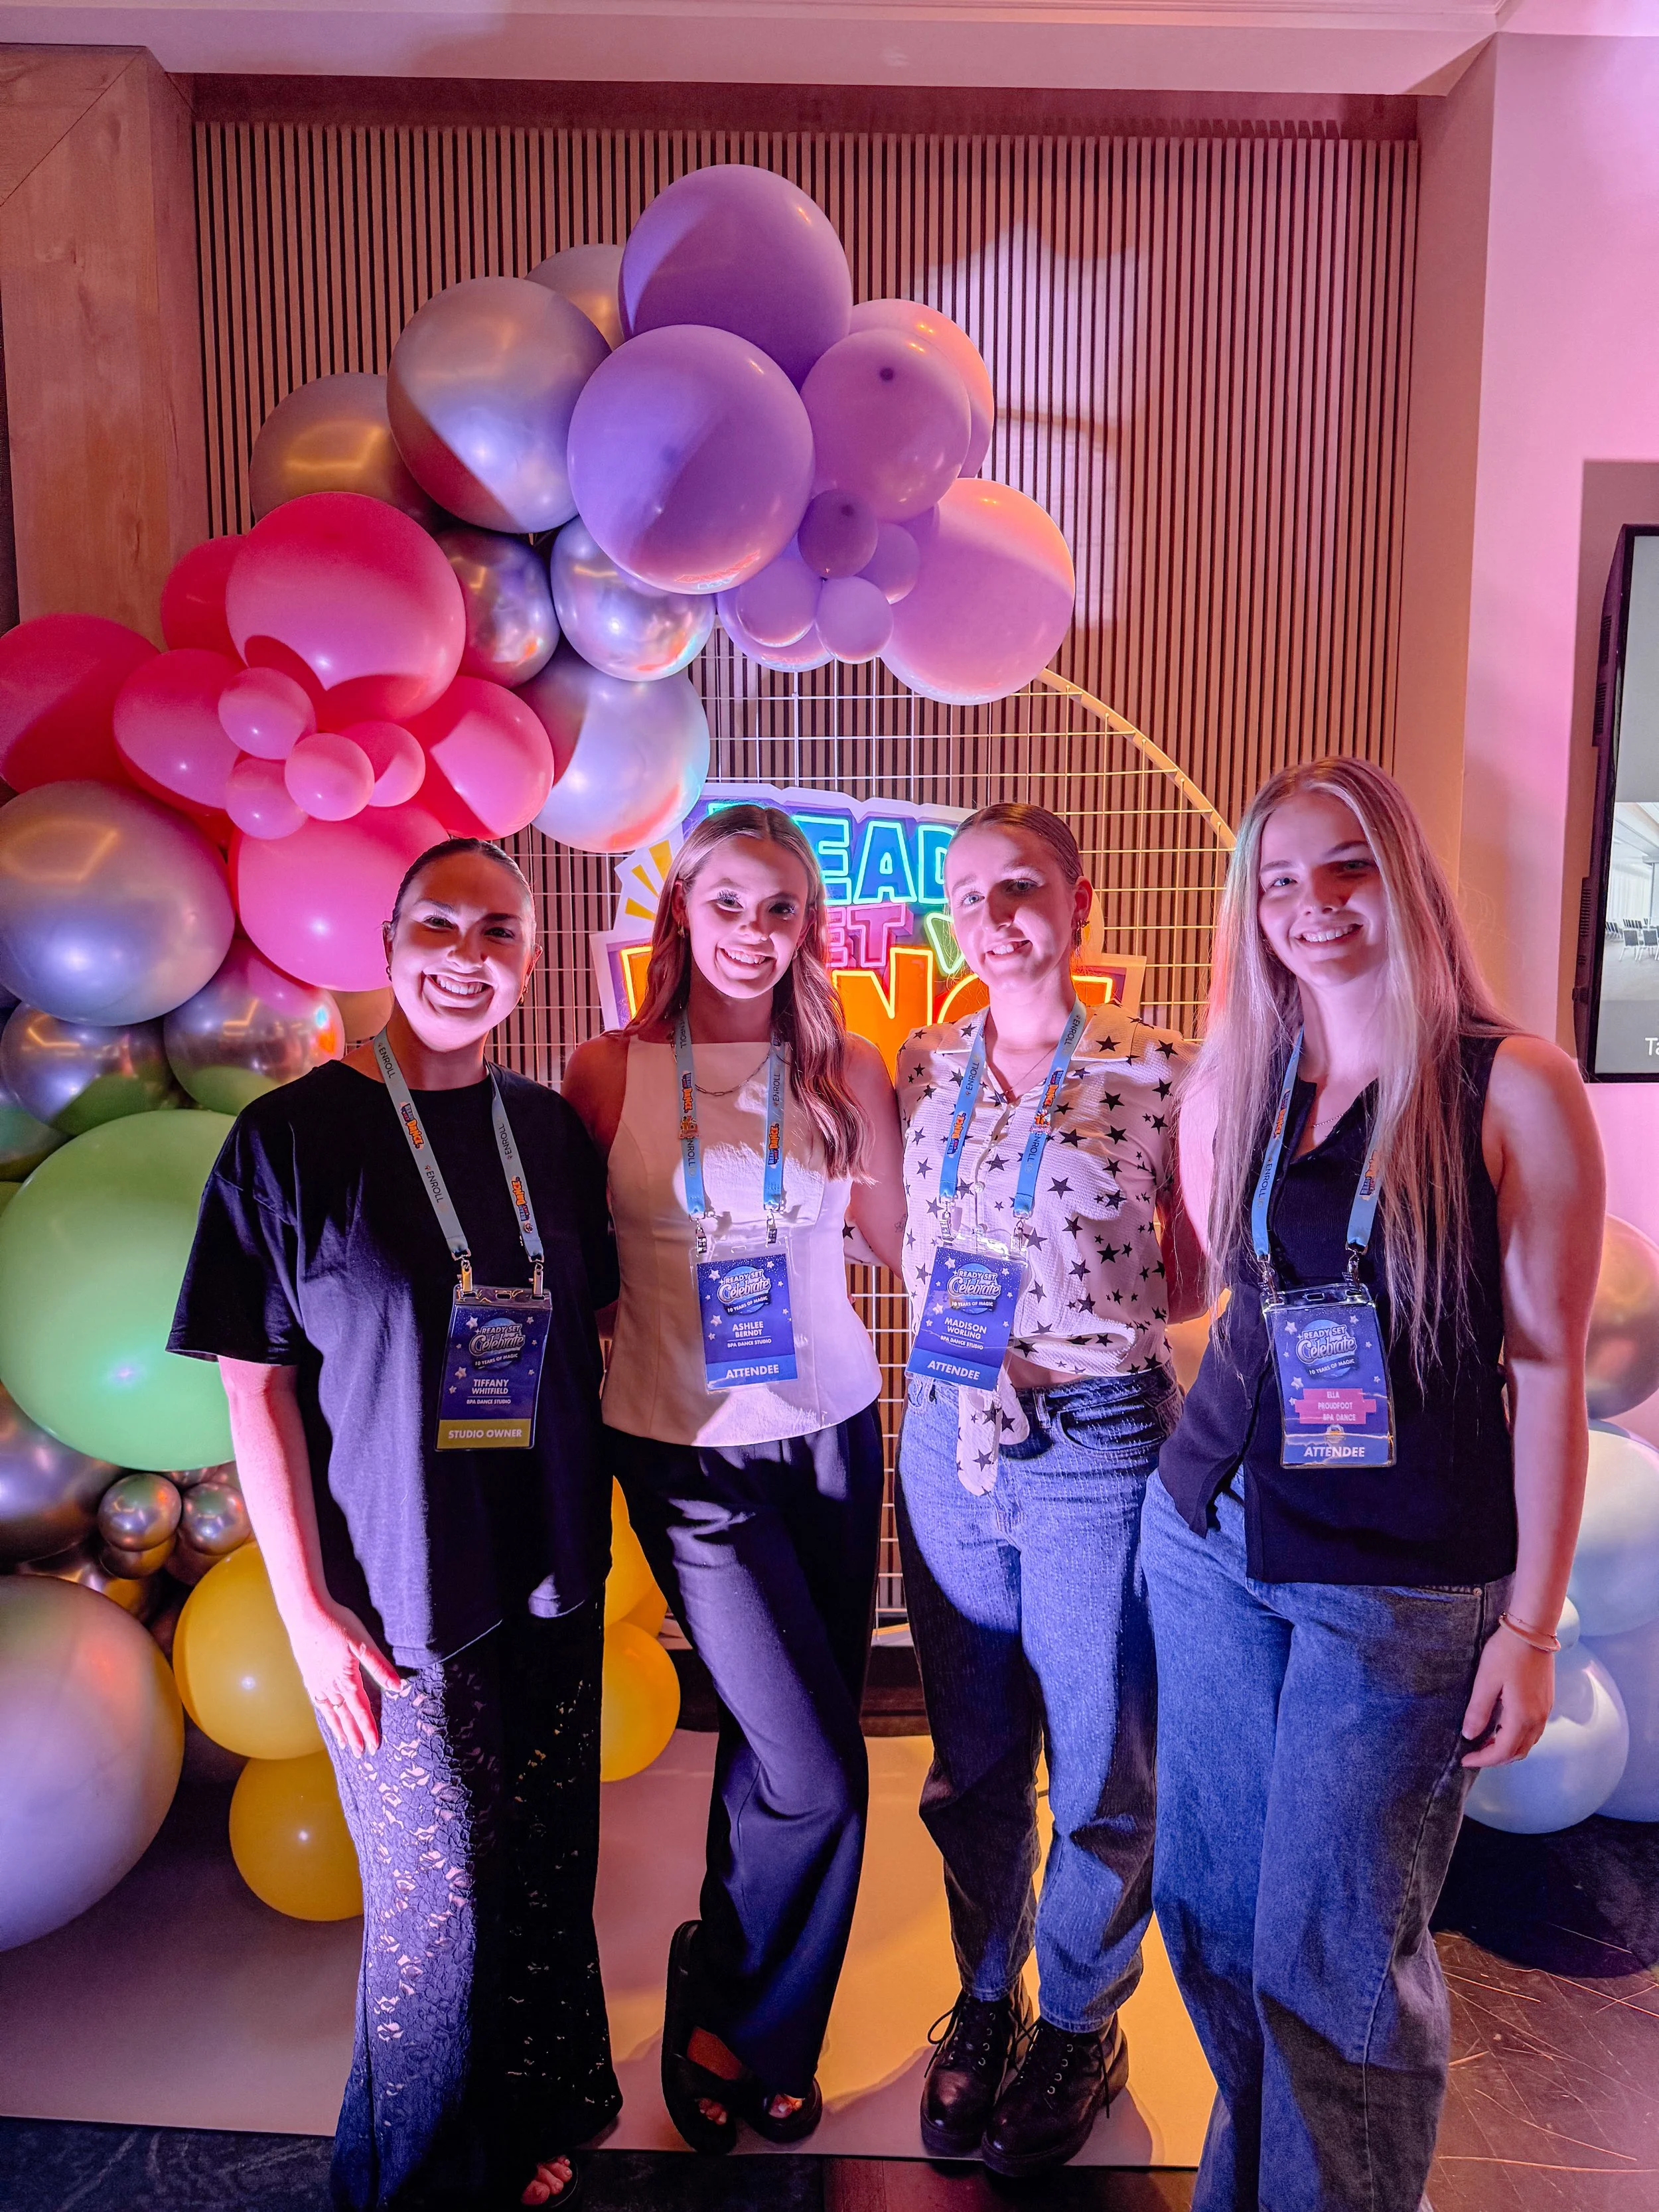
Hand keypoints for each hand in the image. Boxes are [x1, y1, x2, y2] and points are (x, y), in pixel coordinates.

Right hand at [287, 1598, 401, 1756]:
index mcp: (347, 1679)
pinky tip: (327, 1717)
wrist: (305, 1614)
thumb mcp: (364, 1643)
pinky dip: (325, 1715)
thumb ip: (379, 1666)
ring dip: (339, 1729)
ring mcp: (317, 1682)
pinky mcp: (309, 1675)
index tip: (375, 1746)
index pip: (361, 1711)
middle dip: (354, 1736)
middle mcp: (330, 1686)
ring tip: (344, 1744)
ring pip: (330, 1712)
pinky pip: (318, 1702)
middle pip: (345, 1717)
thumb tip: (398, 1687)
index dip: (369, 1729)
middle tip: (360, 1754)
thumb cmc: (337, 1624)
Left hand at [1460, 1624, 1554, 1767]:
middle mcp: (1538, 1719)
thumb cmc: (1506, 1652)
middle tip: (1473, 1753)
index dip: (1483, 1760)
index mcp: (1522, 1716)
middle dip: (1495, 1758)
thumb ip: (1478, 1711)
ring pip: (1527, 1743)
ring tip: (1484, 1741)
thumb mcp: (1485, 1680)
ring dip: (1507, 1748)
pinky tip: (1501, 1726)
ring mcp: (1545, 1711)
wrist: (1532, 1630)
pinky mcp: (1546, 1702)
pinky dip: (1516, 1736)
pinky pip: (1532, 1731)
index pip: (1503, 1751)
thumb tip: (1470, 1736)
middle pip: (1518, 1752)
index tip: (1465, 1760)